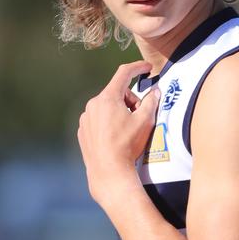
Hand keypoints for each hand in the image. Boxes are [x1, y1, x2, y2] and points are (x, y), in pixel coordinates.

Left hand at [78, 61, 159, 205]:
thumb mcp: (145, 121)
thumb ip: (151, 102)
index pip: (124, 74)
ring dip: (118, 112)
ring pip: (106, 107)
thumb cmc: (127, 145)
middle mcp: (93, 104)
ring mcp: (86, 118)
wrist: (108, 172)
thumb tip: (155, 92)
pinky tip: (115, 138)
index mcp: (107, 98)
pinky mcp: (83, 131)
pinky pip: (98, 120)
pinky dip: (108, 123)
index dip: (137, 68)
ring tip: (126, 131)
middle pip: (116, 93)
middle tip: (139, 117)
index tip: (146, 68)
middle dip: (130, 101)